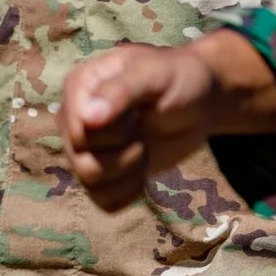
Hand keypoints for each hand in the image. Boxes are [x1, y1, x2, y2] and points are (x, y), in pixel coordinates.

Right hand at [59, 31, 275, 210]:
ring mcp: (86, 147)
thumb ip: (122, 91)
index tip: (137, 114)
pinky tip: (142, 171)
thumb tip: (88, 119)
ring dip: (127, 172)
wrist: (200, 102)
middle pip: (81, 160)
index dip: (112, 133)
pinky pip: (102, 200)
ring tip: (144, 148)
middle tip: (143, 128)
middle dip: (124, 151)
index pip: (78, 130)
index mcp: (79, 86)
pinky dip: (128, 191)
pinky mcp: (102, 172)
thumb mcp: (156, 75)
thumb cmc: (179, 78)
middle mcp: (75, 117)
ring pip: (89, 182)